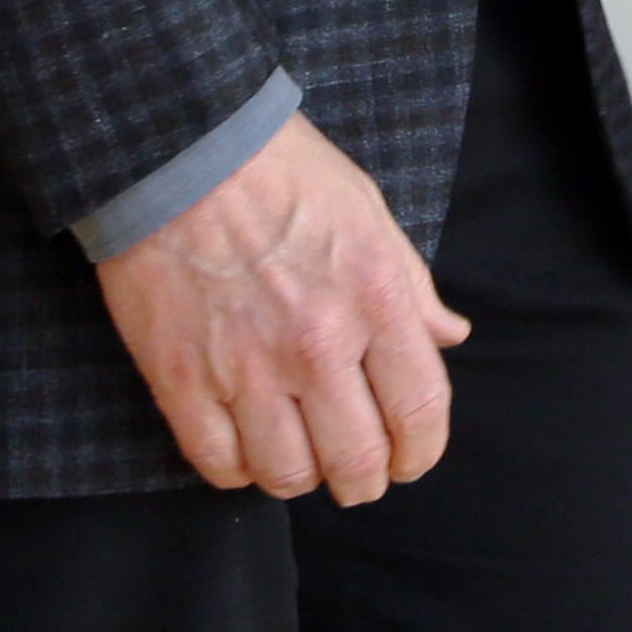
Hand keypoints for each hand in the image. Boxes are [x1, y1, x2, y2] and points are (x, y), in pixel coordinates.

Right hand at [94, 113, 466, 498]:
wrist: (181, 150)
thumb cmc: (283, 172)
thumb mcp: (370, 212)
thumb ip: (413, 285)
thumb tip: (450, 336)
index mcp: (375, 299)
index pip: (418, 411)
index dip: (421, 453)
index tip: (411, 461)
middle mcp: (317, 344)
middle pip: (355, 460)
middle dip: (365, 481)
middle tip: (359, 476)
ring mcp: (246, 369)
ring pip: (286, 474)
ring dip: (302, 479)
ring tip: (301, 460)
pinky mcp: (182, 381)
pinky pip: (219, 464)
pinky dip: (239, 472)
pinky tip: (247, 451)